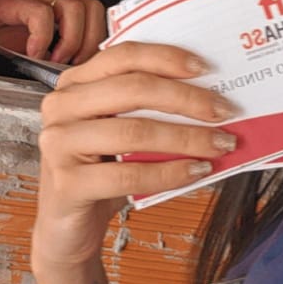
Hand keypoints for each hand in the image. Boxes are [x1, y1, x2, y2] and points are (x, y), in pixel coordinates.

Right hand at [0, 0, 105, 63]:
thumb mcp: (32, 42)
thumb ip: (53, 54)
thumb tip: (72, 81)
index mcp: (63, 8)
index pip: (99, 16)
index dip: (100, 42)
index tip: (89, 68)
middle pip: (93, 9)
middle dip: (90, 42)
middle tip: (74, 66)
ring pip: (74, 8)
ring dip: (70, 40)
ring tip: (55, 61)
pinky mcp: (17, 0)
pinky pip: (39, 14)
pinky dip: (41, 37)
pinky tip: (33, 53)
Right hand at [32, 42, 238, 271]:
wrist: (68, 227)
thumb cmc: (101, 172)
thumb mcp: (119, 131)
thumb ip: (148, 109)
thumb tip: (210, 98)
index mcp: (75, 83)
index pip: (123, 56)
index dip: (166, 58)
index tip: (205, 68)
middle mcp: (61, 106)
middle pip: (133, 89)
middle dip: (187, 99)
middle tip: (223, 111)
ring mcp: (59, 144)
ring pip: (135, 131)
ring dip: (187, 137)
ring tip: (219, 143)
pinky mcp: (67, 183)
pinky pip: (130, 174)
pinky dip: (170, 172)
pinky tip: (196, 171)